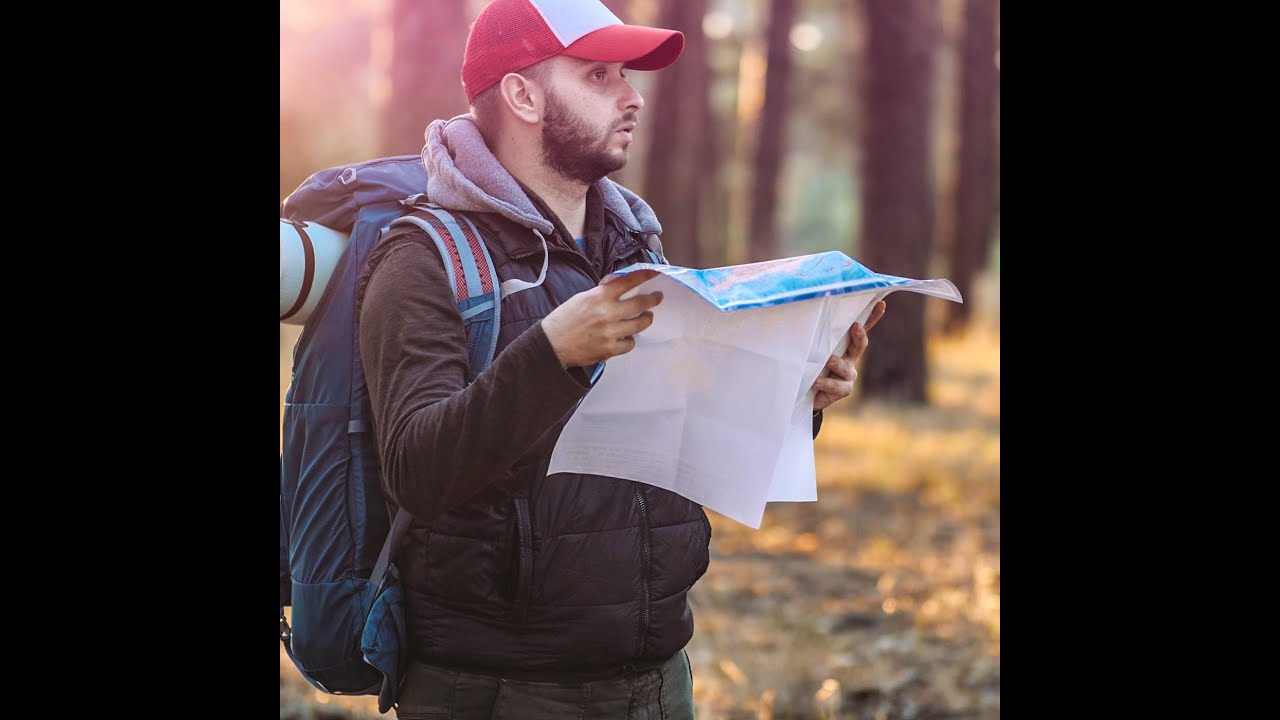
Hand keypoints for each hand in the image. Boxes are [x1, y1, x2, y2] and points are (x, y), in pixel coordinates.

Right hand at [541, 270, 663, 368]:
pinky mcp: (610, 349)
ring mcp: (611, 332)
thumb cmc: (564, 319)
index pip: (627, 282)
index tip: (655, 273)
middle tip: (657, 297)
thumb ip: (602, 291)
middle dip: (653, 299)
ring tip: (646, 317)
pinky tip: (626, 336)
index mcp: (599, 296)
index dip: (644, 275)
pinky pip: (630, 343)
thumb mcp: (582, 298)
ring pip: (640, 324)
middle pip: (640, 303)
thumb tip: (617, 283)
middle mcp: (608, 313)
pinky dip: (630, 339)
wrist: (552, 343)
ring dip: (646, 319)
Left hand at [812, 300, 885, 411]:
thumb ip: (815, 338)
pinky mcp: (843, 389)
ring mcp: (849, 375)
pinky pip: (837, 385)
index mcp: (845, 345)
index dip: (872, 316)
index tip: (880, 303)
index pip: (861, 329)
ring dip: (837, 363)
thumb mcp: (814, 350)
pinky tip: (817, 381)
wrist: (808, 394)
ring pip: (846, 367)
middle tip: (855, 327)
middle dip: (859, 335)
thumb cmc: (811, 367)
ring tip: (827, 360)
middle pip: (860, 345)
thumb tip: (803, 316)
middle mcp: (851, 358)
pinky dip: (826, 382)